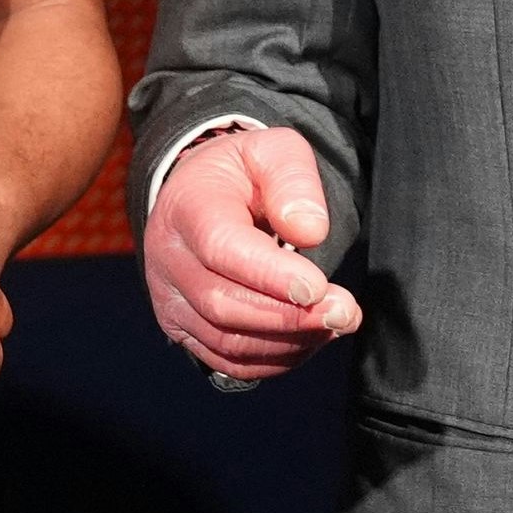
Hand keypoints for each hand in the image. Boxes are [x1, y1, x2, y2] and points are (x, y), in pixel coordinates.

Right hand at [144, 125, 356, 381]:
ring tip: (335, 323)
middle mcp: (169, 258)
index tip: (317, 286)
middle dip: (290, 316)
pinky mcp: (183, 328)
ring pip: (226, 341)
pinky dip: (274, 359)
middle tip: (343, 311)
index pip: (221, 249)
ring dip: (288, 341)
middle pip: (222, 304)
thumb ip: (293, 181)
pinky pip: (227, 361)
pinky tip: (310, 338)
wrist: (202, 194)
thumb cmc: (242, 174)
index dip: (269, 275)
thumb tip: (308, 230)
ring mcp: (171, 299)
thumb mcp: (273, 151)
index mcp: (187, 207)